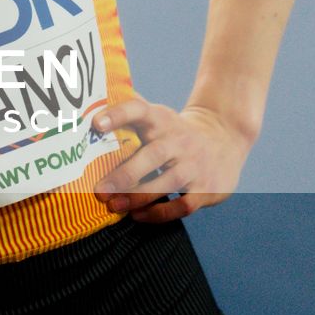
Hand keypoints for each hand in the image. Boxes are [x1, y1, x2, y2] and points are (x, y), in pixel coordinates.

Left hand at [92, 93, 253, 223]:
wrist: (224, 139)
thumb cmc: (175, 131)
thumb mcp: (157, 115)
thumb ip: (128, 109)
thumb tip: (90, 99)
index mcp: (161, 119)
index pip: (138, 110)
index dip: (117, 115)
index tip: (96, 124)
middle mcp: (178, 140)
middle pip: (151, 155)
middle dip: (124, 175)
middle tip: (99, 190)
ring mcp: (194, 165)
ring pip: (166, 182)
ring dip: (138, 197)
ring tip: (114, 205)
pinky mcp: (205, 189)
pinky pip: (181, 205)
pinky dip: (159, 213)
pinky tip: (138, 215)